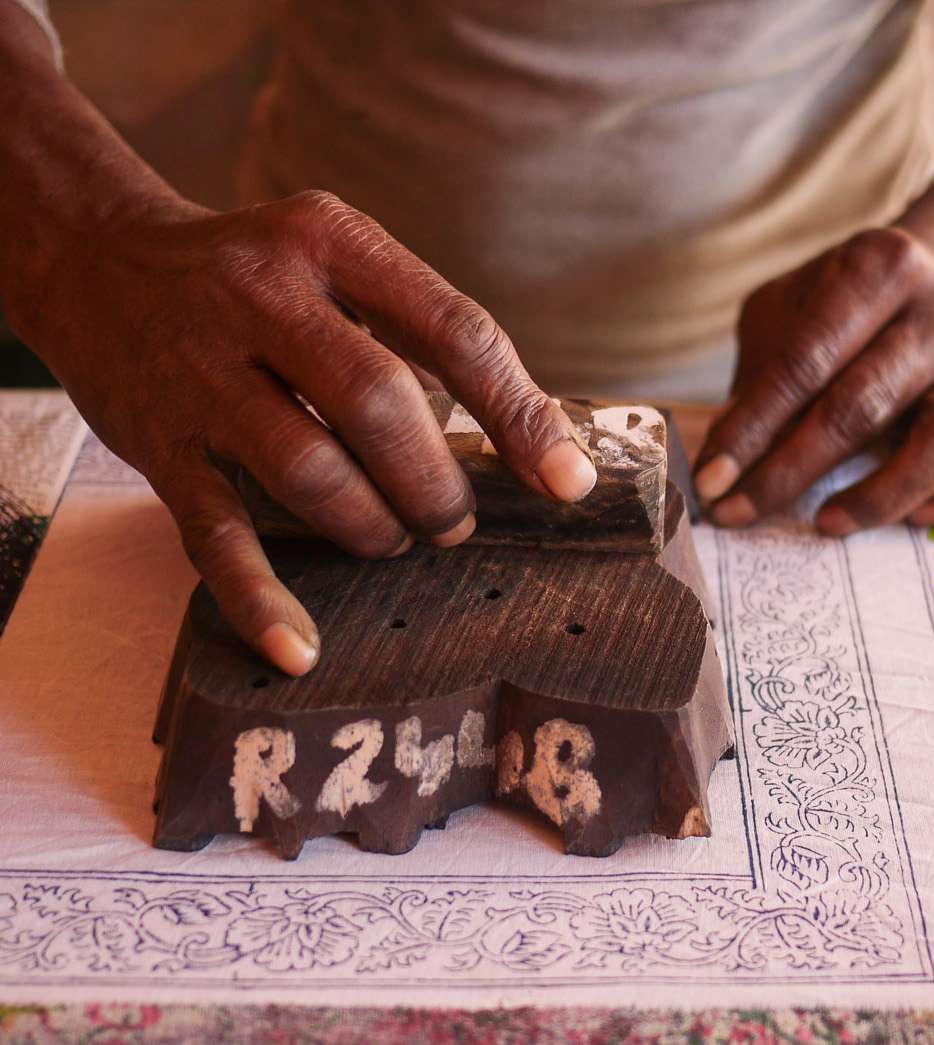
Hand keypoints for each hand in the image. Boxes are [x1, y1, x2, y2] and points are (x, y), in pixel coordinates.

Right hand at [16, 190, 595, 675]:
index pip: (452, 329)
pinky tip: (300, 647)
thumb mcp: (340, 266)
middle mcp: (261, 297)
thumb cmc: (260, 283)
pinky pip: (217, 533)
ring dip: (373, 525)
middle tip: (455, 522)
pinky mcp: (159, 445)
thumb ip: (424, 336)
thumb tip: (538, 446)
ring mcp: (202, 372)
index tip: (566, 481)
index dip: (518, 413)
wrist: (96, 264)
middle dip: (436, 482)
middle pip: (380, 402)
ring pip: (308, 468)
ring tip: (395, 539)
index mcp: (331, 240)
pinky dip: (261, 598)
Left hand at [693, 227, 933, 533]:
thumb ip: (761, 370)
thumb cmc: (841, 308)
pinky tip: (918, 519)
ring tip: (827, 523)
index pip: (805, 360)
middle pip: (864, 403)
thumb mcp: (788, 309)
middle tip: (741, 513)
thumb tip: (725, 455)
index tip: (711, 482)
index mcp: (880, 264)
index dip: (752, 428)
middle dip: (791, 469)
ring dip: (883, 493)